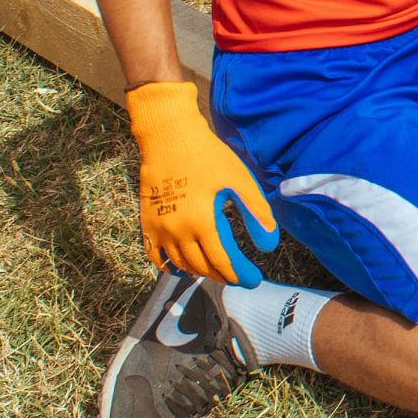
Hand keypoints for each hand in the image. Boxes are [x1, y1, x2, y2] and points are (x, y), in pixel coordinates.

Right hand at [125, 81, 278, 284]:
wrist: (168, 136)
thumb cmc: (208, 155)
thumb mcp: (239, 181)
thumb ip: (255, 212)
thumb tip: (270, 246)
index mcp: (201, 222)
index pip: (223, 261)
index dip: (239, 274)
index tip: (254, 280)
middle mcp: (176, 231)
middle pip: (201, 266)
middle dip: (222, 275)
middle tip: (238, 277)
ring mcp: (158, 229)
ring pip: (180, 264)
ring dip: (200, 272)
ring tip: (218, 272)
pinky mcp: (146, 222)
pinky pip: (155, 256)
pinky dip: (170, 266)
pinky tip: (183, 268)